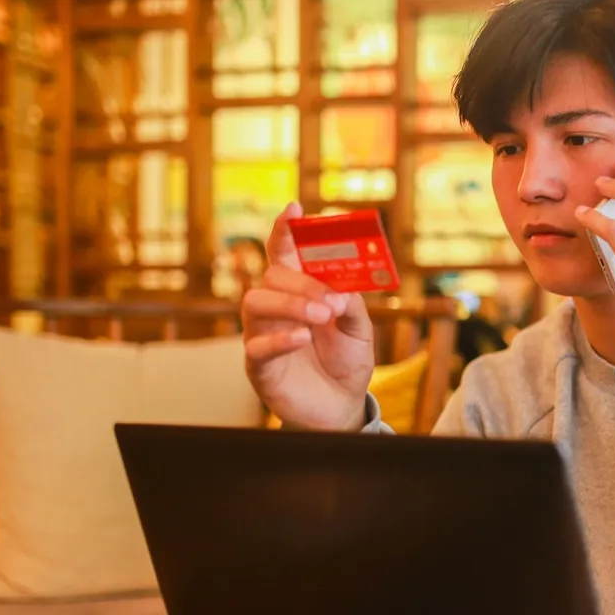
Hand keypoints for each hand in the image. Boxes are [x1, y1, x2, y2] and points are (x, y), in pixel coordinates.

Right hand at [242, 202, 374, 430]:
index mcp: (298, 292)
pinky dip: (280, 338)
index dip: (285, 229)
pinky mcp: (259, 366)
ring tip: (321, 317)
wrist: (342, 406)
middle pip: (272, 277)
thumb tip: (341, 288)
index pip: (284, 254)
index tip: (294, 208)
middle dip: (303, 283)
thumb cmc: (346, 362)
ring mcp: (262, 334)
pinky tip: (302, 338)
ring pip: (256, 303)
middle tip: (332, 301)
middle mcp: (274, 308)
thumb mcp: (359, 329)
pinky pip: (256, 346)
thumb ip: (351, 302)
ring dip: (291, 305)